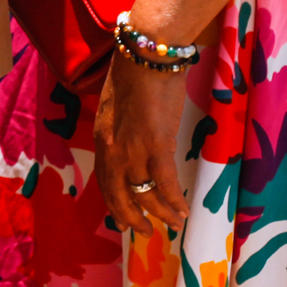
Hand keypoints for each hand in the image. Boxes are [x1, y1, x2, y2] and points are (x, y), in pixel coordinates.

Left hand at [94, 54, 189, 236]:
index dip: (114, 201)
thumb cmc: (135, 74)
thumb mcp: (117, 107)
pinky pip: (165, 183)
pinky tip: (184, 211)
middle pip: (119, 194)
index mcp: (102, 138)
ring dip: (161, 212)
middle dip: (132, 217)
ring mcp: (133, 149)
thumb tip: (132, 143)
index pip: (105, 179)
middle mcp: (112, 148)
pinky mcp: (156, 145)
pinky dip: (174, 201)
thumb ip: (120, 130)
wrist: (146, 55)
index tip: (122, 217)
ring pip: (145, 193)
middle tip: (146, 231)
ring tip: (174, 223)